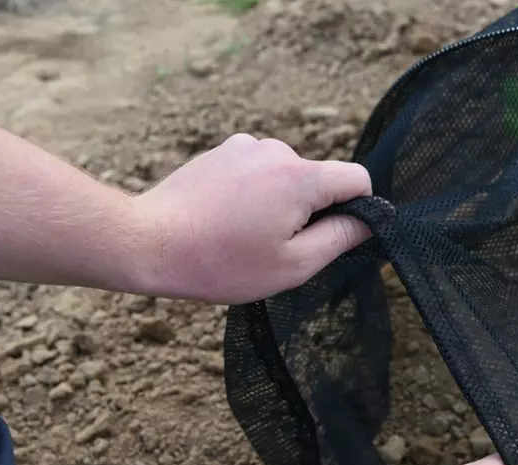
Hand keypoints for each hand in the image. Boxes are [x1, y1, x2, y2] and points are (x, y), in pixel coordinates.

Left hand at [134, 133, 372, 303]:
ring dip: (280, 203)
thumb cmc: (221, 262)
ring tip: (245, 234)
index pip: (358, 179)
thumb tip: (369, 221)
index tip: (333, 238)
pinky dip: (254, 193)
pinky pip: (258, 171)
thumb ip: (340, 238)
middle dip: (310, 212)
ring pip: (288, 177)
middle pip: (320, 180)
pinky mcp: (222, 151)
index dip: (358, 210)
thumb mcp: (293, 264)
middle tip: (275, 247)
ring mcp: (246, 146)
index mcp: (301, 177)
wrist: (149, 243)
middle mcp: (276, 150)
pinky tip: (228, 219)